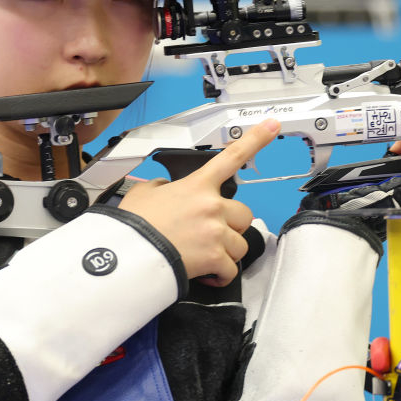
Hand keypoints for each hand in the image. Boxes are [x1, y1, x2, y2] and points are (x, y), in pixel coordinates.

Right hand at [119, 118, 280, 285]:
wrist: (127, 254)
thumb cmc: (134, 225)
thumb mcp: (143, 193)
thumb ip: (160, 187)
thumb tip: (164, 189)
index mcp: (198, 185)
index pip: (232, 156)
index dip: (256, 138)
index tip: (272, 125)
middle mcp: (212, 206)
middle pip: (244, 214)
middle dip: (231, 226)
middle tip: (212, 234)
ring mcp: (216, 232)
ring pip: (240, 244)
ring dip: (225, 252)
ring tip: (204, 255)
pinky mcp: (215, 258)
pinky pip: (230, 270)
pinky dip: (219, 275)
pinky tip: (205, 273)